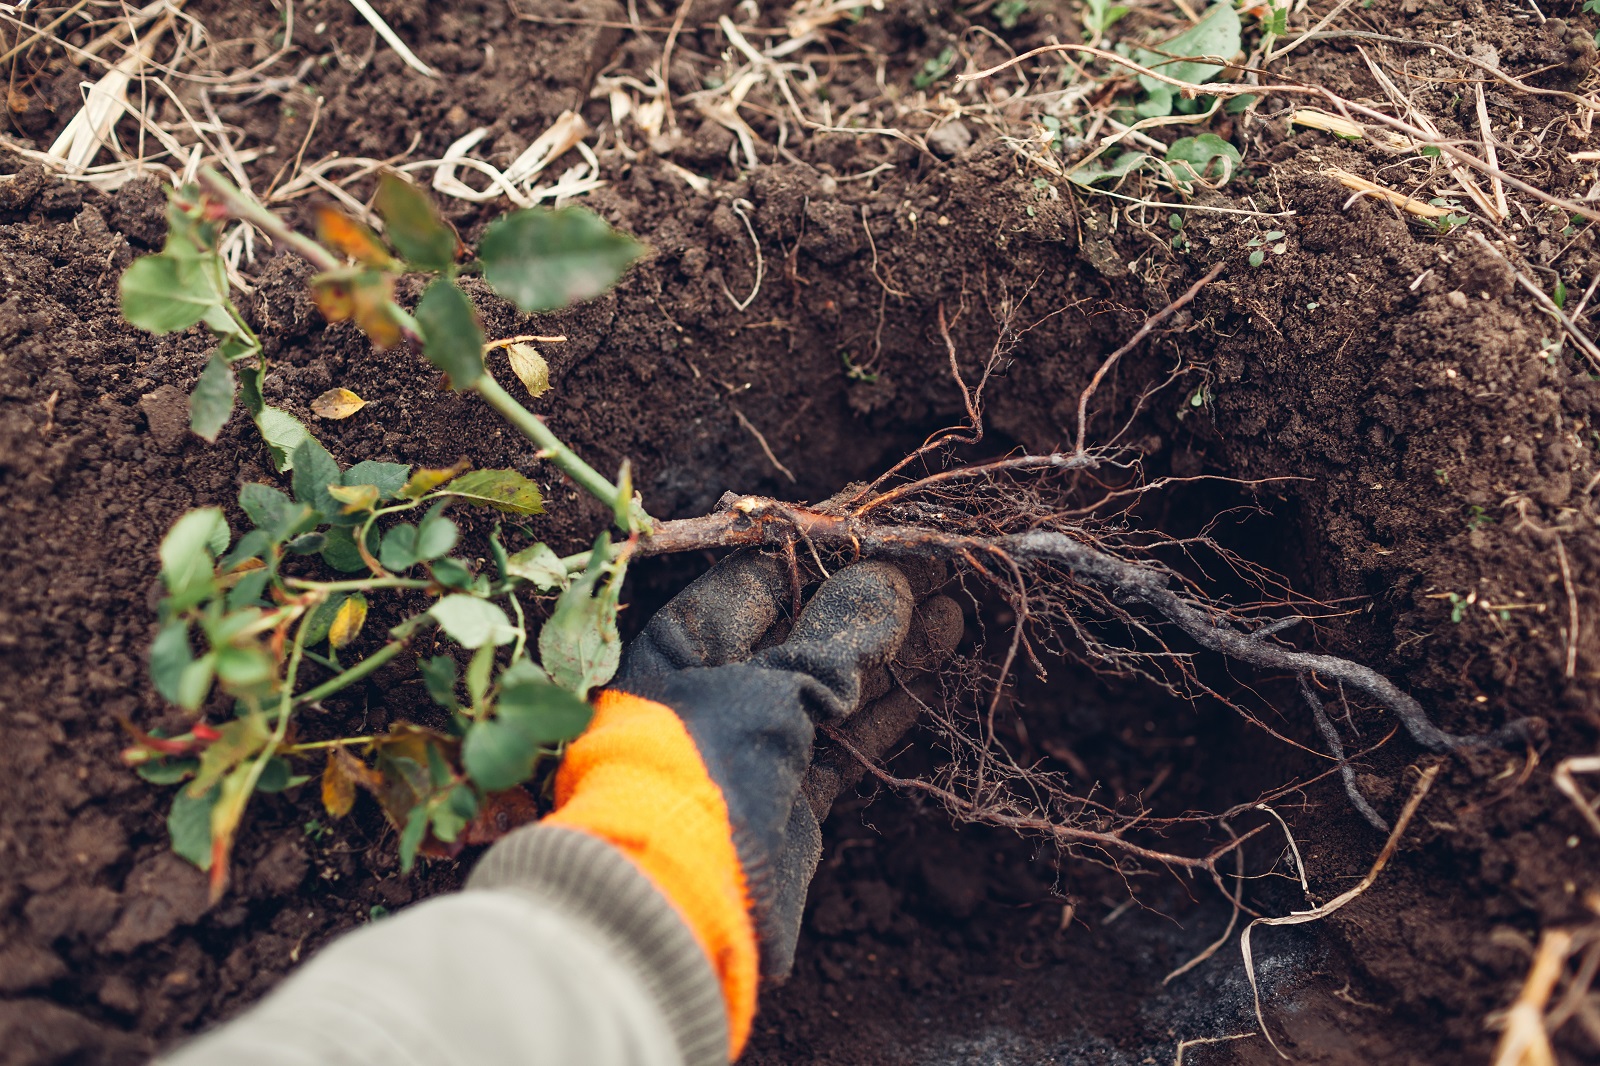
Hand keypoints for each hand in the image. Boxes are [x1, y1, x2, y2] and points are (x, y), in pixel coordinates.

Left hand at [614, 551, 959, 978]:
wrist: (677, 903)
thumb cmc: (702, 770)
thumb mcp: (771, 689)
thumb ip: (836, 638)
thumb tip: (890, 582)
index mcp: (676, 649)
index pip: (754, 582)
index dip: (821, 557)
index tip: (884, 538)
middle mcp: (708, 691)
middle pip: (799, 631)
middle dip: (867, 602)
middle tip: (934, 570)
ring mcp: (750, 746)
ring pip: (831, 685)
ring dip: (890, 651)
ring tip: (952, 613)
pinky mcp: (788, 797)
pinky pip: (843, 739)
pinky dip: (885, 709)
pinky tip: (929, 674)